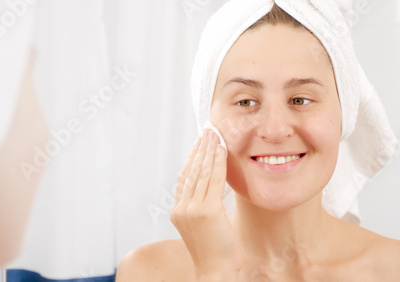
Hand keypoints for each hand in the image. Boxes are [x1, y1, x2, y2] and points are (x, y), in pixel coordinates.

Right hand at [170, 129, 241, 280]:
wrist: (216, 271)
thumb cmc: (215, 251)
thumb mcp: (205, 225)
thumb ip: (204, 207)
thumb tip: (214, 188)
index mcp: (178, 211)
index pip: (184, 178)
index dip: (192, 159)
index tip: (199, 143)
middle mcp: (181, 208)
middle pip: (190, 171)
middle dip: (200, 149)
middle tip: (207, 131)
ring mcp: (191, 209)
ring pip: (201, 173)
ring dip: (208, 151)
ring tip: (214, 134)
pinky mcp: (205, 211)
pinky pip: (213, 180)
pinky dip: (217, 163)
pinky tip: (221, 150)